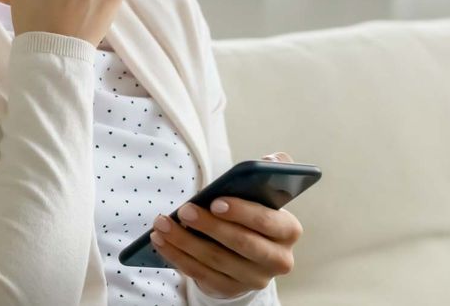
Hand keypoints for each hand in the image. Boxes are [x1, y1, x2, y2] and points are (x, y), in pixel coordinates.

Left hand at [149, 152, 302, 298]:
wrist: (249, 251)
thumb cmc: (253, 212)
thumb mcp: (266, 191)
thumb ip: (274, 170)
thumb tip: (269, 160)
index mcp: (288, 231)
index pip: (267, 222)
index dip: (242, 212)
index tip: (215, 202)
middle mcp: (277, 260)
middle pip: (241, 244)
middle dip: (209, 226)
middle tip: (184, 210)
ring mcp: (254, 279)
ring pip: (216, 260)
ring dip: (184, 241)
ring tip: (162, 224)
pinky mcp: (230, 289)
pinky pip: (200, 275)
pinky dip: (178, 257)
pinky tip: (161, 241)